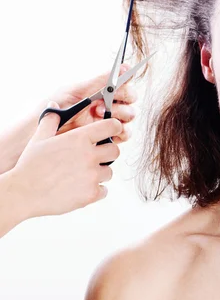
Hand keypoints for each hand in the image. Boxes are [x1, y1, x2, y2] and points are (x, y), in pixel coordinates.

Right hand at [10, 102, 122, 218]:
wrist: (23, 193)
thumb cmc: (30, 166)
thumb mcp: (39, 139)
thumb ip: (51, 121)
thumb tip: (53, 106)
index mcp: (79, 139)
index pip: (112, 126)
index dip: (114, 128)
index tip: (112, 131)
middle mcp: (89, 155)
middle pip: (115, 151)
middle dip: (107, 154)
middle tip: (93, 159)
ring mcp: (92, 175)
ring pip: (109, 172)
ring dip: (99, 174)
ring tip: (80, 176)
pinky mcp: (91, 193)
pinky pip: (104, 191)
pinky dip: (96, 191)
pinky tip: (80, 189)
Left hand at [49, 64, 137, 143]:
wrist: (42, 131)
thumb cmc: (56, 108)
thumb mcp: (77, 90)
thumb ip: (101, 80)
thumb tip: (124, 66)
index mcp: (102, 91)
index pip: (124, 85)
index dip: (125, 84)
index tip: (118, 87)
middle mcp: (108, 105)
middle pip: (130, 100)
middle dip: (122, 101)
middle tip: (104, 104)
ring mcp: (109, 121)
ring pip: (129, 116)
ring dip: (119, 115)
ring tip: (99, 116)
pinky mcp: (108, 137)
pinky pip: (124, 134)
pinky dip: (120, 132)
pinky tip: (106, 130)